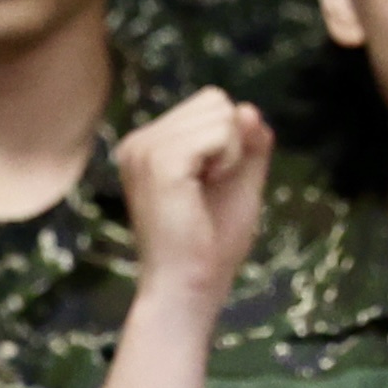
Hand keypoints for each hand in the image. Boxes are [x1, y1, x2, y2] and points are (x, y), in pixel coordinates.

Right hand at [116, 87, 273, 324]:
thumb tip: (248, 108)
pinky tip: (205, 191)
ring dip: (231, 153)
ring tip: (204, 193)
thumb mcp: (239, 182)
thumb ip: (248, 144)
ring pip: (220, 112)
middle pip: (214, 100)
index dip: (229, 139)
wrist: (187, 287)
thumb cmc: (210, 245)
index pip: (209, 102)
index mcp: (148, 145)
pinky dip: (229, 160)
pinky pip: (221, 131)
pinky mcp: (160, 162)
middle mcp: (139, 142)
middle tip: (208, 190)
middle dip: (231, 142)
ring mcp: (145, 149)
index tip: (208, 184)